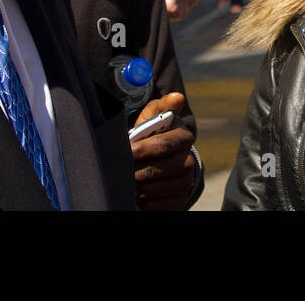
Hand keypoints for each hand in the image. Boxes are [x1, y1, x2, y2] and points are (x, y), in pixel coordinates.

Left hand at [130, 92, 199, 210]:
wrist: (161, 162)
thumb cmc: (152, 135)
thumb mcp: (153, 118)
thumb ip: (160, 107)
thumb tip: (177, 98)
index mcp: (184, 137)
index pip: (163, 144)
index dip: (142, 149)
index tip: (125, 150)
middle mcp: (188, 161)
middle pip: (155, 170)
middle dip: (133, 171)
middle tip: (116, 171)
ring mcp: (184, 183)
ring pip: (152, 189)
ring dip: (134, 187)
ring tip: (124, 181)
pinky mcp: (178, 201)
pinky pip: (155, 206)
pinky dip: (142, 201)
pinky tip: (135, 193)